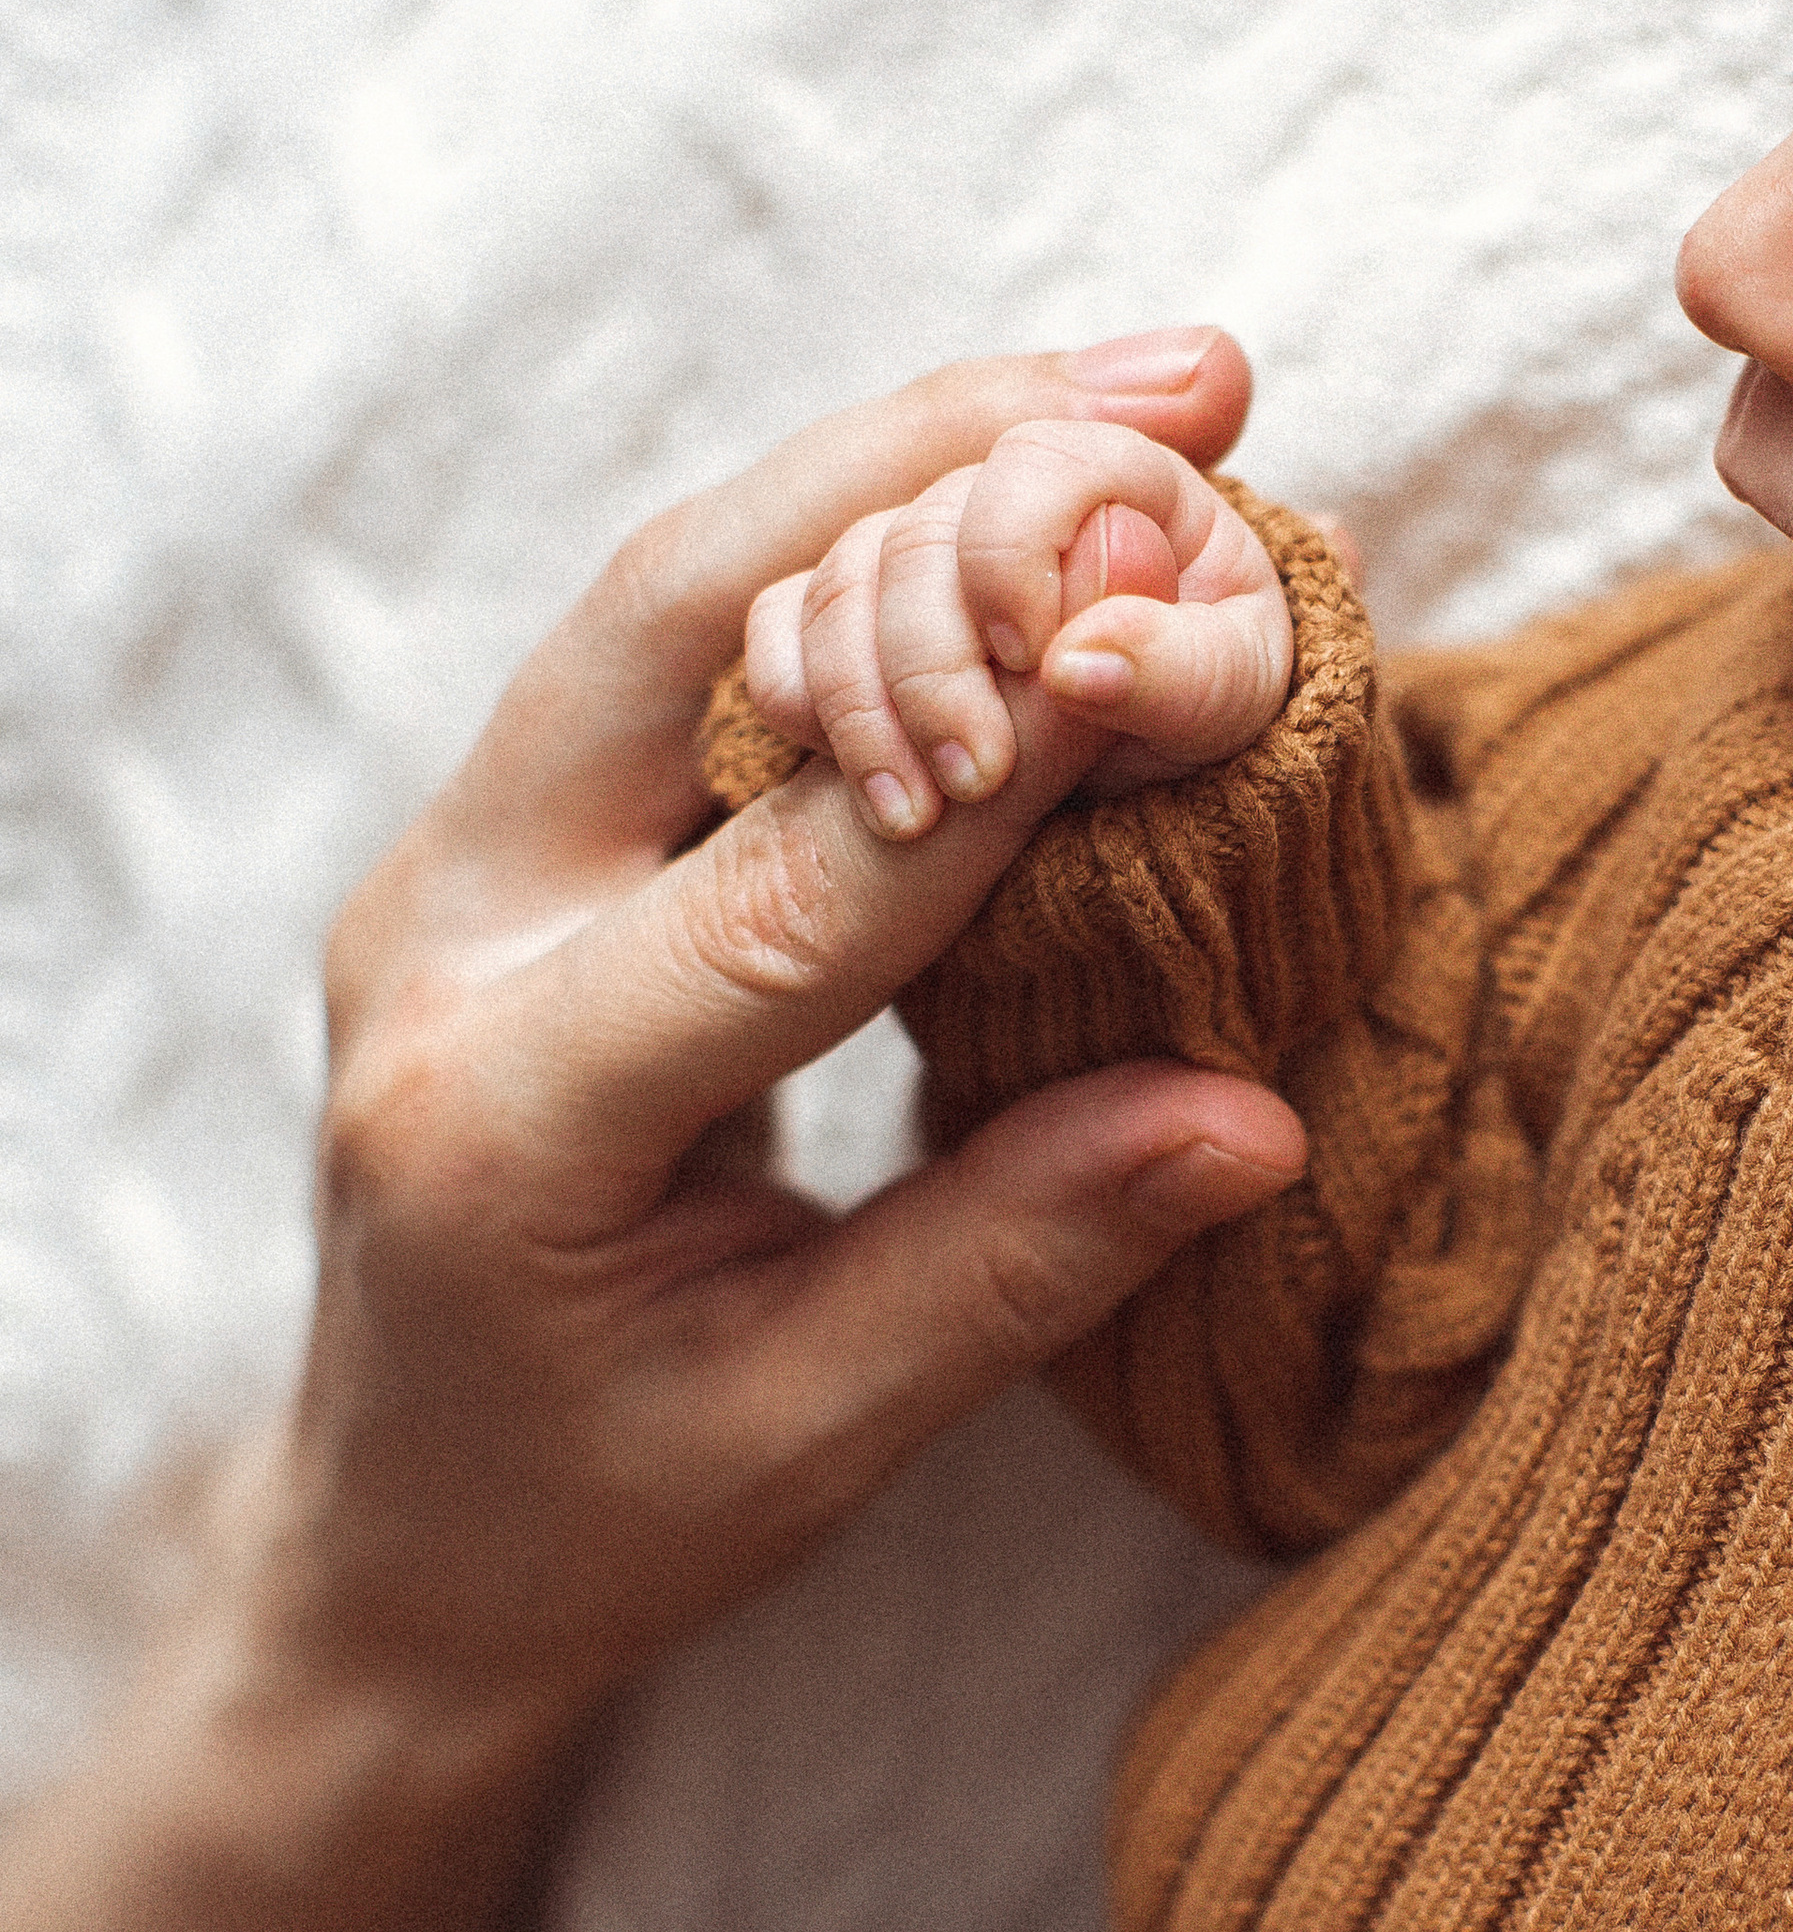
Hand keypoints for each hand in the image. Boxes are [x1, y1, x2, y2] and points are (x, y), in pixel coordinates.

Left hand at [267, 330, 1303, 1750]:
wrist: (401, 1541)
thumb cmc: (600, 1519)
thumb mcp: (811, 1433)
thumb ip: (1012, 1265)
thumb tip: (1251, 1115)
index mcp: (500, 1117)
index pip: (773, 900)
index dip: (989, 769)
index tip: (1171, 645)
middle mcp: (441, 941)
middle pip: (674, 620)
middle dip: (931, 474)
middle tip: (1179, 390)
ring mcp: (455, 868)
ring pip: (674, 591)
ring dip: (903, 466)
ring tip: (1136, 391)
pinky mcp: (507, 838)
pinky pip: (679, 643)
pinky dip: (854, 540)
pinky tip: (1013, 484)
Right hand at [738, 417, 1296, 844]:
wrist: (1144, 792)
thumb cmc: (1201, 717)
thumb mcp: (1224, 704)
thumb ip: (1177, 670)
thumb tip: (1080, 661)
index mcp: (1118, 483)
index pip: (1038, 456)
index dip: (1015, 548)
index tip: (1031, 660)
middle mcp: (1006, 503)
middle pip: (922, 530)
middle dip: (935, 664)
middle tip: (976, 781)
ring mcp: (921, 555)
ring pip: (841, 582)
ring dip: (865, 708)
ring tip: (915, 822)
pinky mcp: (853, 617)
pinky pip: (778, 626)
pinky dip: (801, 705)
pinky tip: (864, 784)